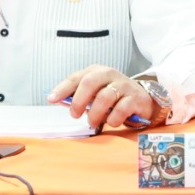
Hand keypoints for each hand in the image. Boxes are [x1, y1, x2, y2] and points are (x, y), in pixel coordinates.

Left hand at [50, 66, 165, 130]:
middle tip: (74, 115)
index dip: (63, 88)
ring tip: (93, 123)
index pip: (76, 77)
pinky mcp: (136, 98)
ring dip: (95, 114)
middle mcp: (110, 74)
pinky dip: (112, 119)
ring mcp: (124, 85)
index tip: (51, 99)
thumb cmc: (114, 98)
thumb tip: (56, 100)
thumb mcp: (95, 94)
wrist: (143, 100)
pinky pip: (121, 109)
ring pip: (105, 97)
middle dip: (79, 101)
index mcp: (97, 71)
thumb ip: (78, 96)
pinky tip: (111, 122)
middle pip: (90, 82)